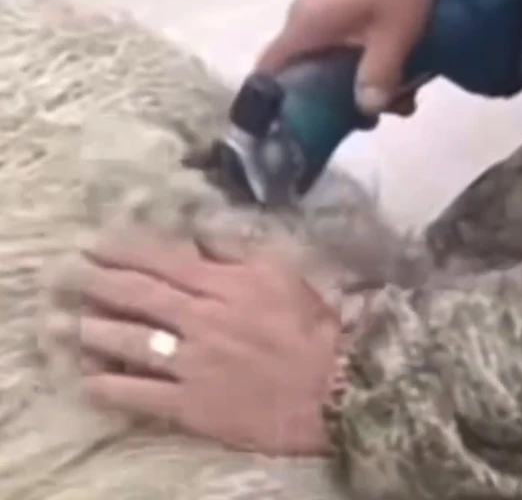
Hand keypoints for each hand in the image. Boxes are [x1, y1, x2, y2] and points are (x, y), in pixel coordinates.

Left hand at [49, 229, 342, 455]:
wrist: (334, 392)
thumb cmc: (315, 330)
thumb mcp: (285, 275)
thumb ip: (239, 252)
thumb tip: (201, 234)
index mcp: (226, 284)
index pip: (163, 260)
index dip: (124, 250)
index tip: (96, 244)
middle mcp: (202, 318)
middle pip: (138, 295)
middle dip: (98, 283)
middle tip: (71, 276)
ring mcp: (192, 363)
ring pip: (129, 342)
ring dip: (95, 330)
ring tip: (74, 325)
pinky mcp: (190, 404)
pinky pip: (138, 394)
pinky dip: (110, 385)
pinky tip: (91, 379)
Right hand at [257, 0, 436, 116]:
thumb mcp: (395, 32)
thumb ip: (378, 74)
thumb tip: (364, 112)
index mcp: (305, 28)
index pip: (269, 73)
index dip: (273, 106)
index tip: (293, 133)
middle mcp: (305, 21)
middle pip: (305, 75)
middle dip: (337, 104)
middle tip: (372, 121)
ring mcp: (323, 12)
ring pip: (332, 61)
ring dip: (361, 84)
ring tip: (401, 101)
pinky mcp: (342, 6)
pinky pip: (345, 44)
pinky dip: (367, 62)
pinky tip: (403, 75)